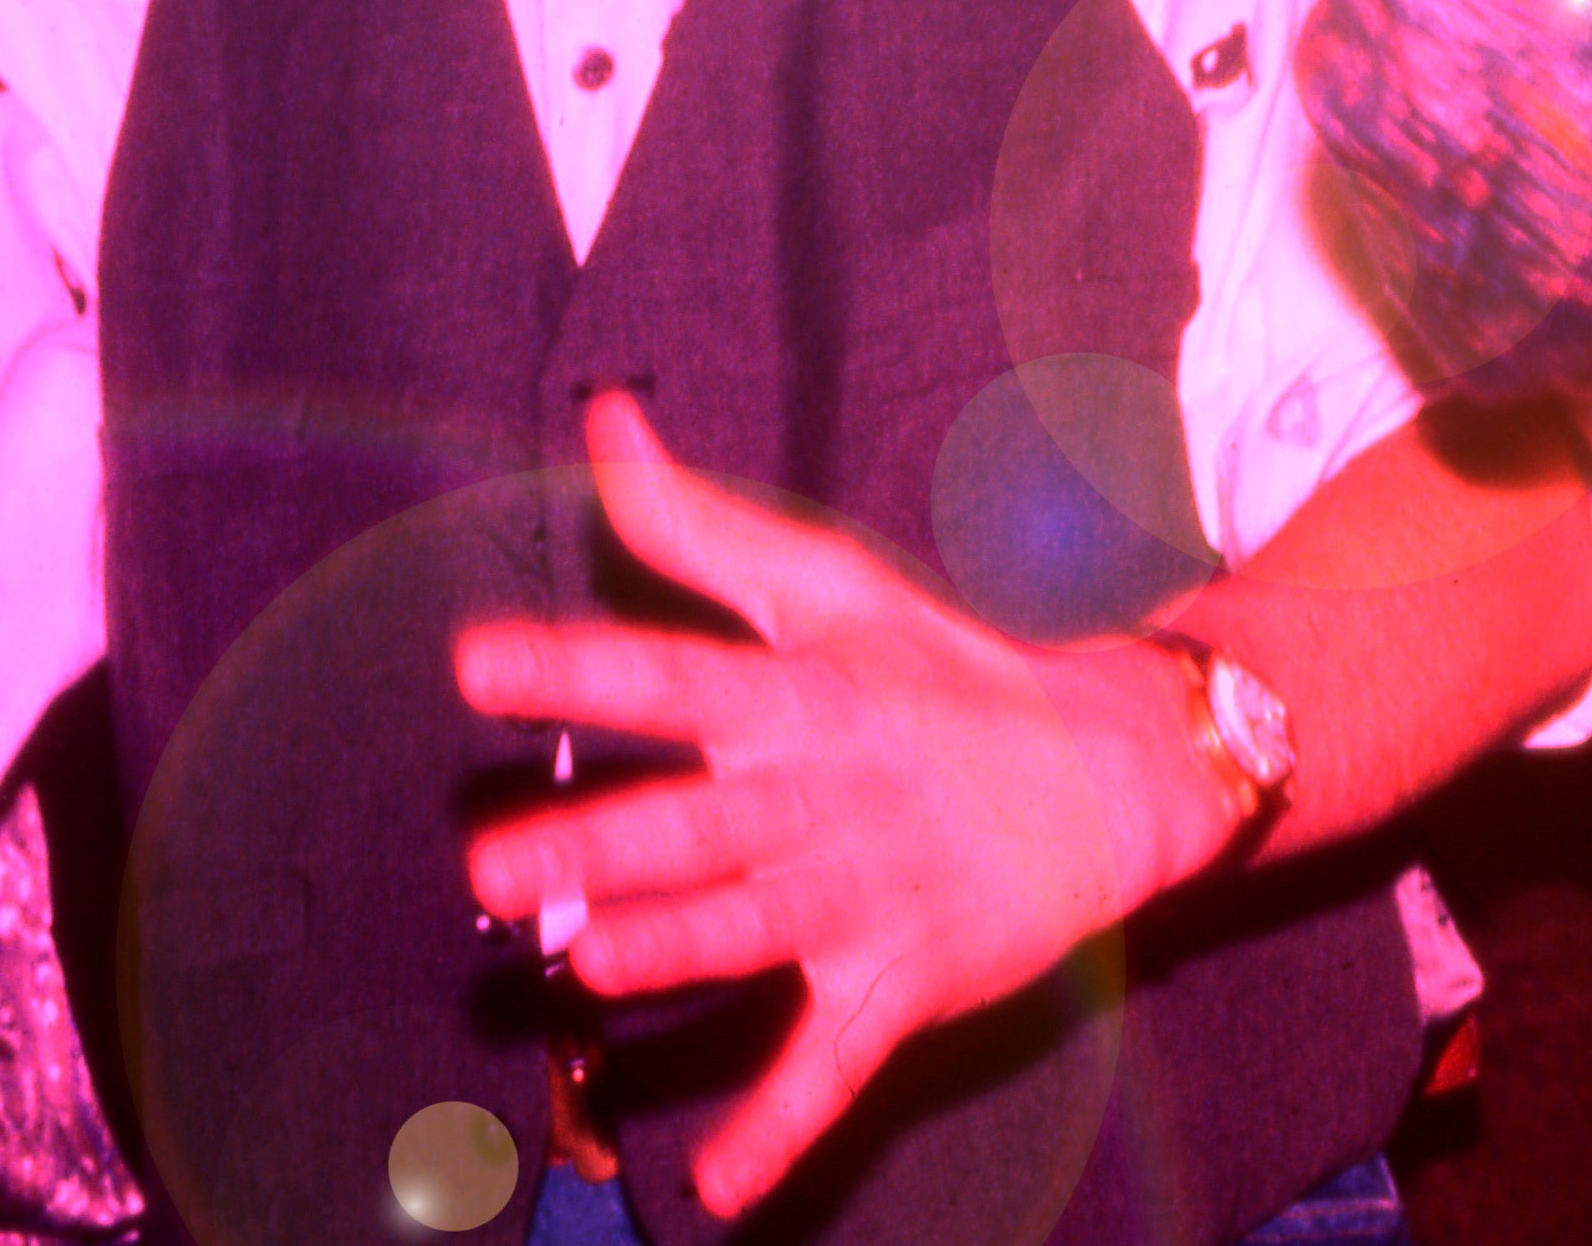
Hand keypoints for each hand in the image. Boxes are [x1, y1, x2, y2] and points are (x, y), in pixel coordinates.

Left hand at [449, 395, 1233, 1219]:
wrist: (1112, 773)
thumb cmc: (944, 676)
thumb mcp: (831, 589)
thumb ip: (697, 528)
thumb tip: (602, 422)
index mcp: (801, 699)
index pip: (677, 678)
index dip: (581, 671)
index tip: (478, 663)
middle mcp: (825, 798)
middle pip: (698, 825)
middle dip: (599, 846)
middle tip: (492, 866)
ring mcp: (866, 897)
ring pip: (756, 932)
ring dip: (677, 952)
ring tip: (592, 967)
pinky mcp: (904, 983)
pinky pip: (836, 1065)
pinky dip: (783, 1129)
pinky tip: (718, 1188)